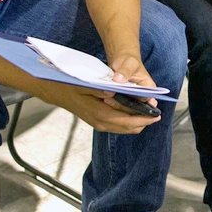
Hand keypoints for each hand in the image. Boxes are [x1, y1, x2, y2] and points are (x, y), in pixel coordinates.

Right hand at [40, 54, 160, 132]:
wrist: (56, 91)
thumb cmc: (71, 85)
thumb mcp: (85, 83)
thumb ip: (100, 89)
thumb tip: (114, 92)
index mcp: (99, 113)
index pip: (126, 120)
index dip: (142, 119)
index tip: (155, 116)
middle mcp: (100, 122)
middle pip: (127, 127)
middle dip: (143, 122)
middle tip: (156, 116)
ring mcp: (98, 123)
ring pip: (122, 128)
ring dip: (136, 123)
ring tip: (149, 115)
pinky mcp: (97, 121)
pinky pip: (117, 125)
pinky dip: (128, 122)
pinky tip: (134, 114)